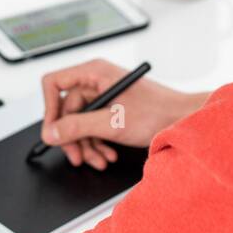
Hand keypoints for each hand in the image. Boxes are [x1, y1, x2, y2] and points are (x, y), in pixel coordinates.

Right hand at [40, 59, 207, 169]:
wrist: (183, 120)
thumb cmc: (158, 112)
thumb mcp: (112, 122)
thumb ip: (77, 127)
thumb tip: (51, 132)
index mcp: (94, 72)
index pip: (54, 84)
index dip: (50, 109)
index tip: (53, 131)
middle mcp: (97, 81)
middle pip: (66, 109)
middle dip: (72, 137)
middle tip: (77, 156)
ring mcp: (104, 96)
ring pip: (79, 123)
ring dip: (86, 145)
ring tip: (98, 160)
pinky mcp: (111, 110)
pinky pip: (92, 127)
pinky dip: (97, 144)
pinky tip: (108, 155)